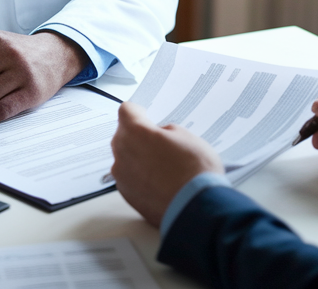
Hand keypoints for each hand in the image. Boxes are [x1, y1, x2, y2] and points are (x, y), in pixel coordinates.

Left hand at [110, 102, 223, 227]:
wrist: (196, 208)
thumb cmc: (194, 170)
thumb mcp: (187, 137)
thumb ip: (166, 131)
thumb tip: (160, 136)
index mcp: (136, 132)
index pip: (126, 110)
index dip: (138, 111)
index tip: (145, 115)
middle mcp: (122, 152)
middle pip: (123, 135)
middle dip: (138, 136)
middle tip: (159, 142)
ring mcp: (122, 176)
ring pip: (125, 158)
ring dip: (138, 157)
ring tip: (163, 166)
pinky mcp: (126, 195)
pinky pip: (129, 178)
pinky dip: (140, 177)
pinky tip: (160, 182)